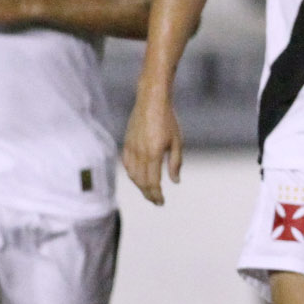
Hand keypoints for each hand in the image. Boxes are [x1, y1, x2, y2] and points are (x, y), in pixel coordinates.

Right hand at [121, 88, 182, 205]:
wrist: (151, 100)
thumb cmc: (168, 120)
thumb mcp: (177, 141)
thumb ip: (175, 163)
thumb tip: (175, 182)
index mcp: (153, 154)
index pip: (153, 182)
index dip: (156, 195)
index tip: (161, 202)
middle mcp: (140, 153)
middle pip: (142, 182)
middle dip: (149, 194)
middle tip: (156, 201)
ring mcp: (131, 148)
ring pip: (132, 175)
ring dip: (140, 186)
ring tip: (148, 192)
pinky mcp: (127, 143)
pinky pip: (127, 164)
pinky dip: (132, 174)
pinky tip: (138, 178)